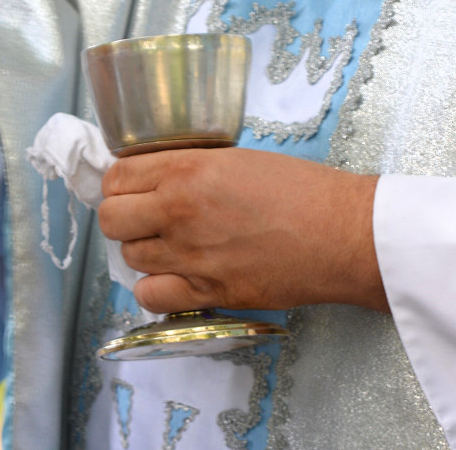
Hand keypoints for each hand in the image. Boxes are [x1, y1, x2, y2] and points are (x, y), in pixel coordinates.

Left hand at [98, 147, 386, 313]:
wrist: (344, 233)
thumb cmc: (304, 190)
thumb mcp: (239, 159)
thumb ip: (191, 168)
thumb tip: (157, 180)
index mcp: (187, 170)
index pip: (116, 177)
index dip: (121, 184)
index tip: (134, 189)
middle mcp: (178, 212)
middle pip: (111, 220)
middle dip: (124, 218)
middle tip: (147, 219)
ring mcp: (190, 256)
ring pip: (130, 258)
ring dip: (146, 252)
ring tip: (174, 247)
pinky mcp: (208, 292)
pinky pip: (151, 297)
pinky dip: (158, 289)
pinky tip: (180, 278)